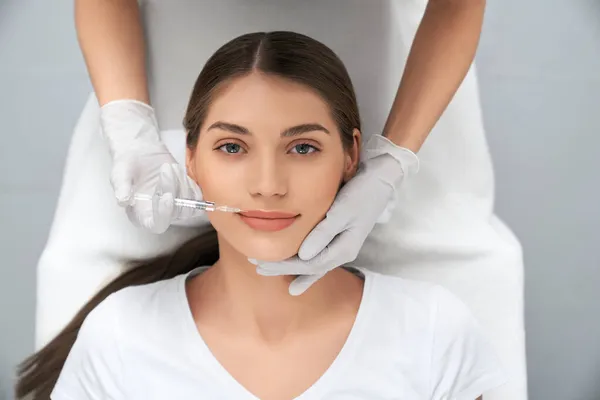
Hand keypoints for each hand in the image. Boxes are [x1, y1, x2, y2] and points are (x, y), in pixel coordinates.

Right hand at [100, 100, 203, 232]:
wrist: (141, 151)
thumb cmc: (128, 164)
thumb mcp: (119, 173)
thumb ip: (121, 187)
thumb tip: (123, 201)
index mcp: (141, 215)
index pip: (157, 225)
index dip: (164, 214)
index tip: (167, 196)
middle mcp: (159, 214)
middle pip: (176, 213)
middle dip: (174, 190)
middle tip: (166, 168)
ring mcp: (175, 206)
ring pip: (189, 205)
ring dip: (182, 185)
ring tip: (170, 167)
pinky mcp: (186, 196)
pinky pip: (197, 196)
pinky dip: (190, 184)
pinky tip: (179, 172)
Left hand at [254, 134, 418, 294]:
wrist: (381, 179)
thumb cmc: (362, 193)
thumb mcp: (342, 211)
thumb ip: (323, 234)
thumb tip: (303, 256)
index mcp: (344, 248)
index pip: (309, 264)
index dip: (285, 266)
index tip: (264, 265)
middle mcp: (343, 251)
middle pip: (310, 267)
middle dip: (284, 269)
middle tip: (260, 269)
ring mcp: (342, 244)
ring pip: (314, 264)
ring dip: (292, 268)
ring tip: (270, 271)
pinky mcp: (340, 236)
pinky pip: (320, 256)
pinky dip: (305, 264)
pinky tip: (295, 272)